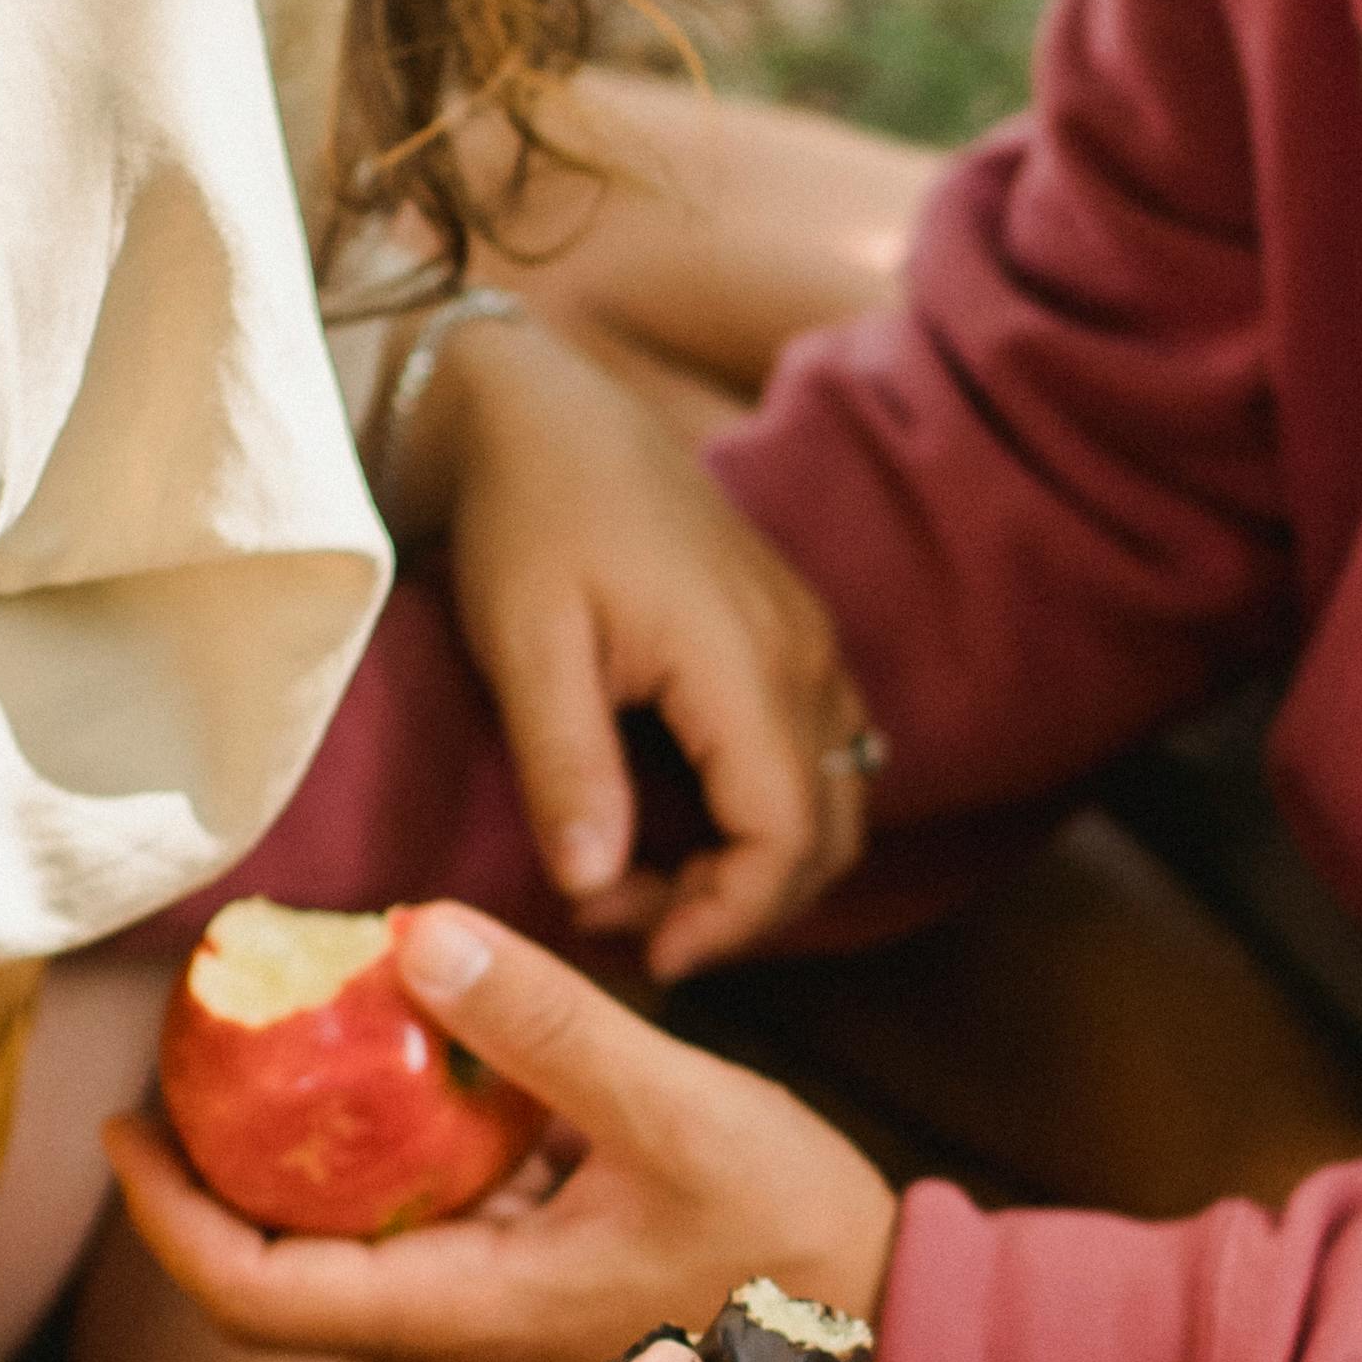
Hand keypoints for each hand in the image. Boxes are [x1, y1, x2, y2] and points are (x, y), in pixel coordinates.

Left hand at [101, 906, 900, 1361]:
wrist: (892, 1330)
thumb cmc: (792, 1237)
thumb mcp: (675, 1107)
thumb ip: (547, 1022)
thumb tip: (414, 930)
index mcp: (468, 1319)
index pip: (257, 1295)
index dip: (166, 1217)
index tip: (123, 1127)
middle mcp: (460, 1350)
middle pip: (278, 1286)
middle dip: (211, 1183)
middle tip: (180, 1070)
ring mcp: (496, 1341)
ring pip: (350, 1269)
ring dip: (297, 1178)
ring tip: (275, 1058)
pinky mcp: (535, 1316)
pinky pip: (424, 1252)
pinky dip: (386, 1178)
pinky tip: (409, 1088)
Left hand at [415, 316, 877, 980]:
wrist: (543, 411)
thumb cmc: (526, 517)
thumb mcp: (525, 644)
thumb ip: (566, 766)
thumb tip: (593, 888)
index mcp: (745, 660)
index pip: (788, 833)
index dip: (730, 916)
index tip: (644, 950)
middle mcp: (805, 656)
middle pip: (830, 834)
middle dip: (741, 905)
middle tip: (624, 919)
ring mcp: (810, 643)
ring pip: (836, 799)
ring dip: (757, 865)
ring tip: (643, 880)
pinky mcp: (793, 638)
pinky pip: (820, 756)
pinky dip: (767, 817)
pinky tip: (676, 825)